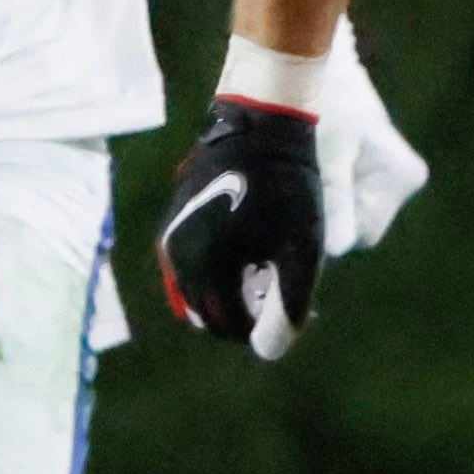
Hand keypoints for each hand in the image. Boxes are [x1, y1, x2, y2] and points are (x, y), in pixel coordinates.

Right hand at [156, 96, 324, 358]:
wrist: (262, 122)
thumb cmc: (288, 185)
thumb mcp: (300, 249)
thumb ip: (288, 306)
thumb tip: (267, 352)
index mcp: (200, 267)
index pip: (231, 326)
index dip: (269, 327)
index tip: (305, 308)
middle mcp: (173, 256)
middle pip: (212, 312)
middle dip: (251, 311)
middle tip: (291, 290)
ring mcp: (169, 236)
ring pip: (202, 290)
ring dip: (237, 292)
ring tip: (276, 271)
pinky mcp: (174, 220)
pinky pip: (194, 264)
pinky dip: (223, 269)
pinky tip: (257, 252)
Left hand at [313, 40, 432, 257]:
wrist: (305, 51)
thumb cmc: (321, 100)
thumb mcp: (327, 157)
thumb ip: (335, 206)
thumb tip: (338, 250)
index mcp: (404, 177)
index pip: (360, 233)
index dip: (329, 222)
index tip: (306, 195)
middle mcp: (399, 178)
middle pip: (352, 220)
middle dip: (324, 204)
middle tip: (302, 171)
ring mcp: (380, 168)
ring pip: (341, 205)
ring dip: (315, 189)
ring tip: (301, 153)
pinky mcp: (360, 158)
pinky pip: (336, 186)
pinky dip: (316, 175)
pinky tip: (304, 148)